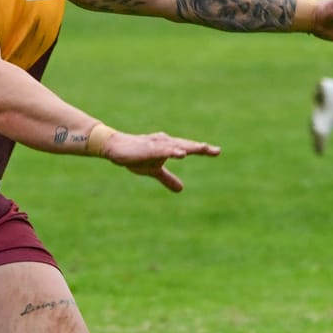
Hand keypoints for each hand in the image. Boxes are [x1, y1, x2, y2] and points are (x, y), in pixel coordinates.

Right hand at [99, 130, 221, 192]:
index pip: (188, 148)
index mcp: (168, 147)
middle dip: (200, 148)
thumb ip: (168, 178)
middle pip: (186, 145)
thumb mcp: (154, 171)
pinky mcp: (147, 148)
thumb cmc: (135, 156)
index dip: (202, 150)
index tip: (217, 151)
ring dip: (188, 147)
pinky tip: (180, 153)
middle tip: (216, 150)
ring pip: (175, 145)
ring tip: (203, 148)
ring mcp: (156, 144)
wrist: (115, 148)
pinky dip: (171, 150)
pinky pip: (161, 150)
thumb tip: (181, 190)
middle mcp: (165, 142)